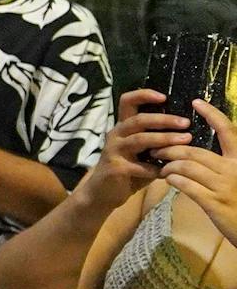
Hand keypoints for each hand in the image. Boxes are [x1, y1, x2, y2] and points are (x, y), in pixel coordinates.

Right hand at [73, 89, 189, 213]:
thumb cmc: (128, 170)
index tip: (164, 96)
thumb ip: (155, 141)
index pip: (127, 102)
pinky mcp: (116, 168)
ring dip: (164, 140)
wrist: (102, 192)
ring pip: (140, 139)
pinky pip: (139, 166)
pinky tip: (168, 172)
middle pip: (138, 120)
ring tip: (184, 141)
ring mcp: (114, 151)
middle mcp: (116, 135)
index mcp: (122, 127)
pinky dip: (156, 168)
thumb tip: (186, 130)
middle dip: (164, 120)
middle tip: (185, 123)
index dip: (143, 95)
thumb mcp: (140, 151)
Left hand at [150, 98, 236, 244]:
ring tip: (162, 167)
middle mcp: (234, 169)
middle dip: (170, 148)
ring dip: (168, 165)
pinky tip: (169, 180)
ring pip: (186, 166)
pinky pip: (186, 185)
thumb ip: (224, 166)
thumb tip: (199, 154)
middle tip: (156, 149)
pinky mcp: (214, 202)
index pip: (228, 131)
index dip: (212, 114)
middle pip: (194, 151)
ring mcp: (224, 186)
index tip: (196, 102)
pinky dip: (173, 180)